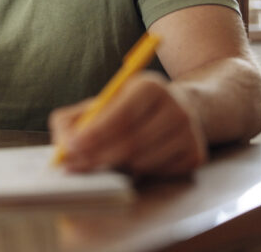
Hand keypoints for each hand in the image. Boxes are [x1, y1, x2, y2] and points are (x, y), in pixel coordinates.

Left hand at [49, 71, 206, 176]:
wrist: (172, 110)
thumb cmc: (126, 109)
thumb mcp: (99, 104)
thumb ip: (73, 120)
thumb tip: (64, 145)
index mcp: (150, 86)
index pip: (121, 115)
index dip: (95, 134)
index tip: (71, 148)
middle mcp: (176, 107)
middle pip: (132, 142)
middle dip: (98, 157)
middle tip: (76, 166)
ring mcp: (190, 132)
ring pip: (144, 162)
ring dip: (118, 167)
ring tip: (106, 160)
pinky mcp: (196, 154)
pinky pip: (159, 173)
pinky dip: (139, 173)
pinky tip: (133, 162)